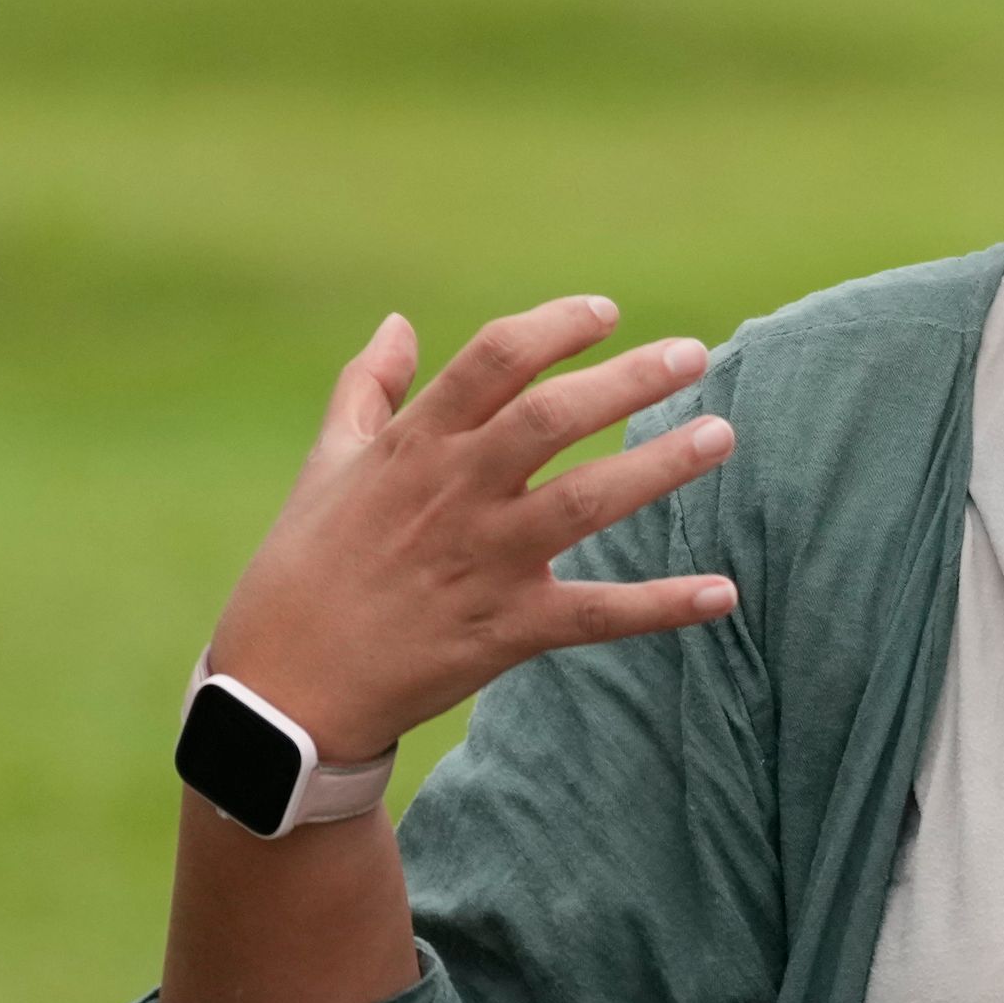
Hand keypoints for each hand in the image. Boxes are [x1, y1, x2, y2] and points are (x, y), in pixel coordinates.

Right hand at [205, 298, 741, 764]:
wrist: (280, 691)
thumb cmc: (302, 565)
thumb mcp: (326, 464)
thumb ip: (367, 387)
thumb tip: (397, 322)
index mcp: (414, 445)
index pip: (495, 359)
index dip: (556, 327)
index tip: (606, 311)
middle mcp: (455, 493)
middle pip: (552, 418)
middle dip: (628, 380)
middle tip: (693, 353)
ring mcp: (484, 561)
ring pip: (586, 501)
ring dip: (659, 466)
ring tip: (722, 434)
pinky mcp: (506, 629)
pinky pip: (596, 613)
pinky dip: (661, 605)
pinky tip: (722, 592)